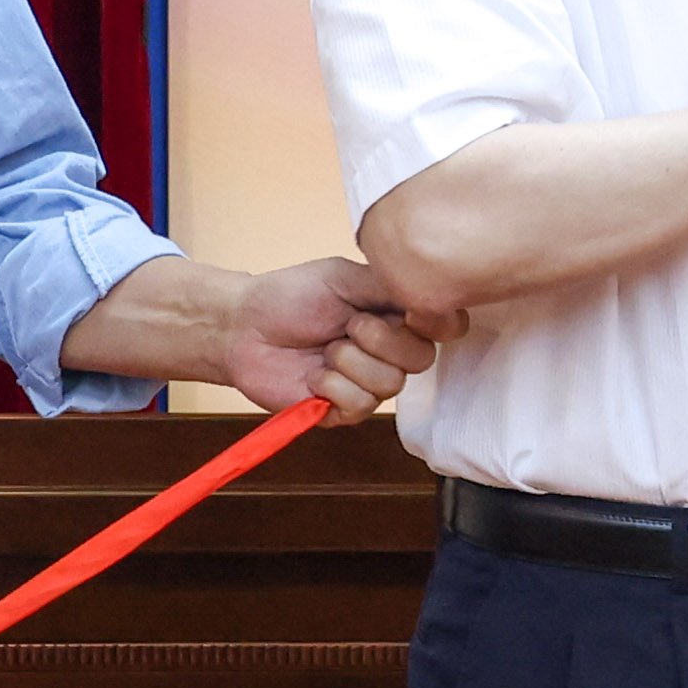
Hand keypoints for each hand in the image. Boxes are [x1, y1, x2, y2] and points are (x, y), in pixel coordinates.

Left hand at [218, 253, 438, 416]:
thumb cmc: (289, 297)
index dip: (434, 323)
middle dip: (380, 340)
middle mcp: (390, 352)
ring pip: (390, 384)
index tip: (407, 310)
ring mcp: (368, 384)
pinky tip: (313, 375)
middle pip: (421, 359)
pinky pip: (360, 404)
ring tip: (325, 350)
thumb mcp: (344, 276)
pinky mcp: (343, 411)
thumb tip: (429, 290)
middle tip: (348, 325)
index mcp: (398, 317)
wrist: (242, 328)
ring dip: (349, 362)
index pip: (446, 326)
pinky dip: (332, 386)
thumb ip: (390, 284)